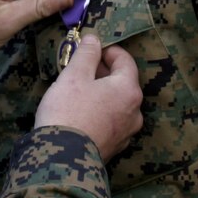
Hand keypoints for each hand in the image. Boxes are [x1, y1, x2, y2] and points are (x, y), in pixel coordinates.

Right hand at [35, 36, 143, 162]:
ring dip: (101, 92)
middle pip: (122, 82)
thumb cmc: (68, 110)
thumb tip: (94, 39)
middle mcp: (134, 111)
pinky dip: (100, 110)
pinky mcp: (116, 146)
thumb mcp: (74, 75)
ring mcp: (127, 132)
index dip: (107, 50)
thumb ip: (87, 54)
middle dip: (102, 71)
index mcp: (128, 90)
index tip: (90, 48)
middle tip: (79, 68)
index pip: (125, 60)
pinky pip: (111, 120)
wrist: (62, 159)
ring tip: (77, 90)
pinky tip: (81, 112)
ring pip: (117, 102)